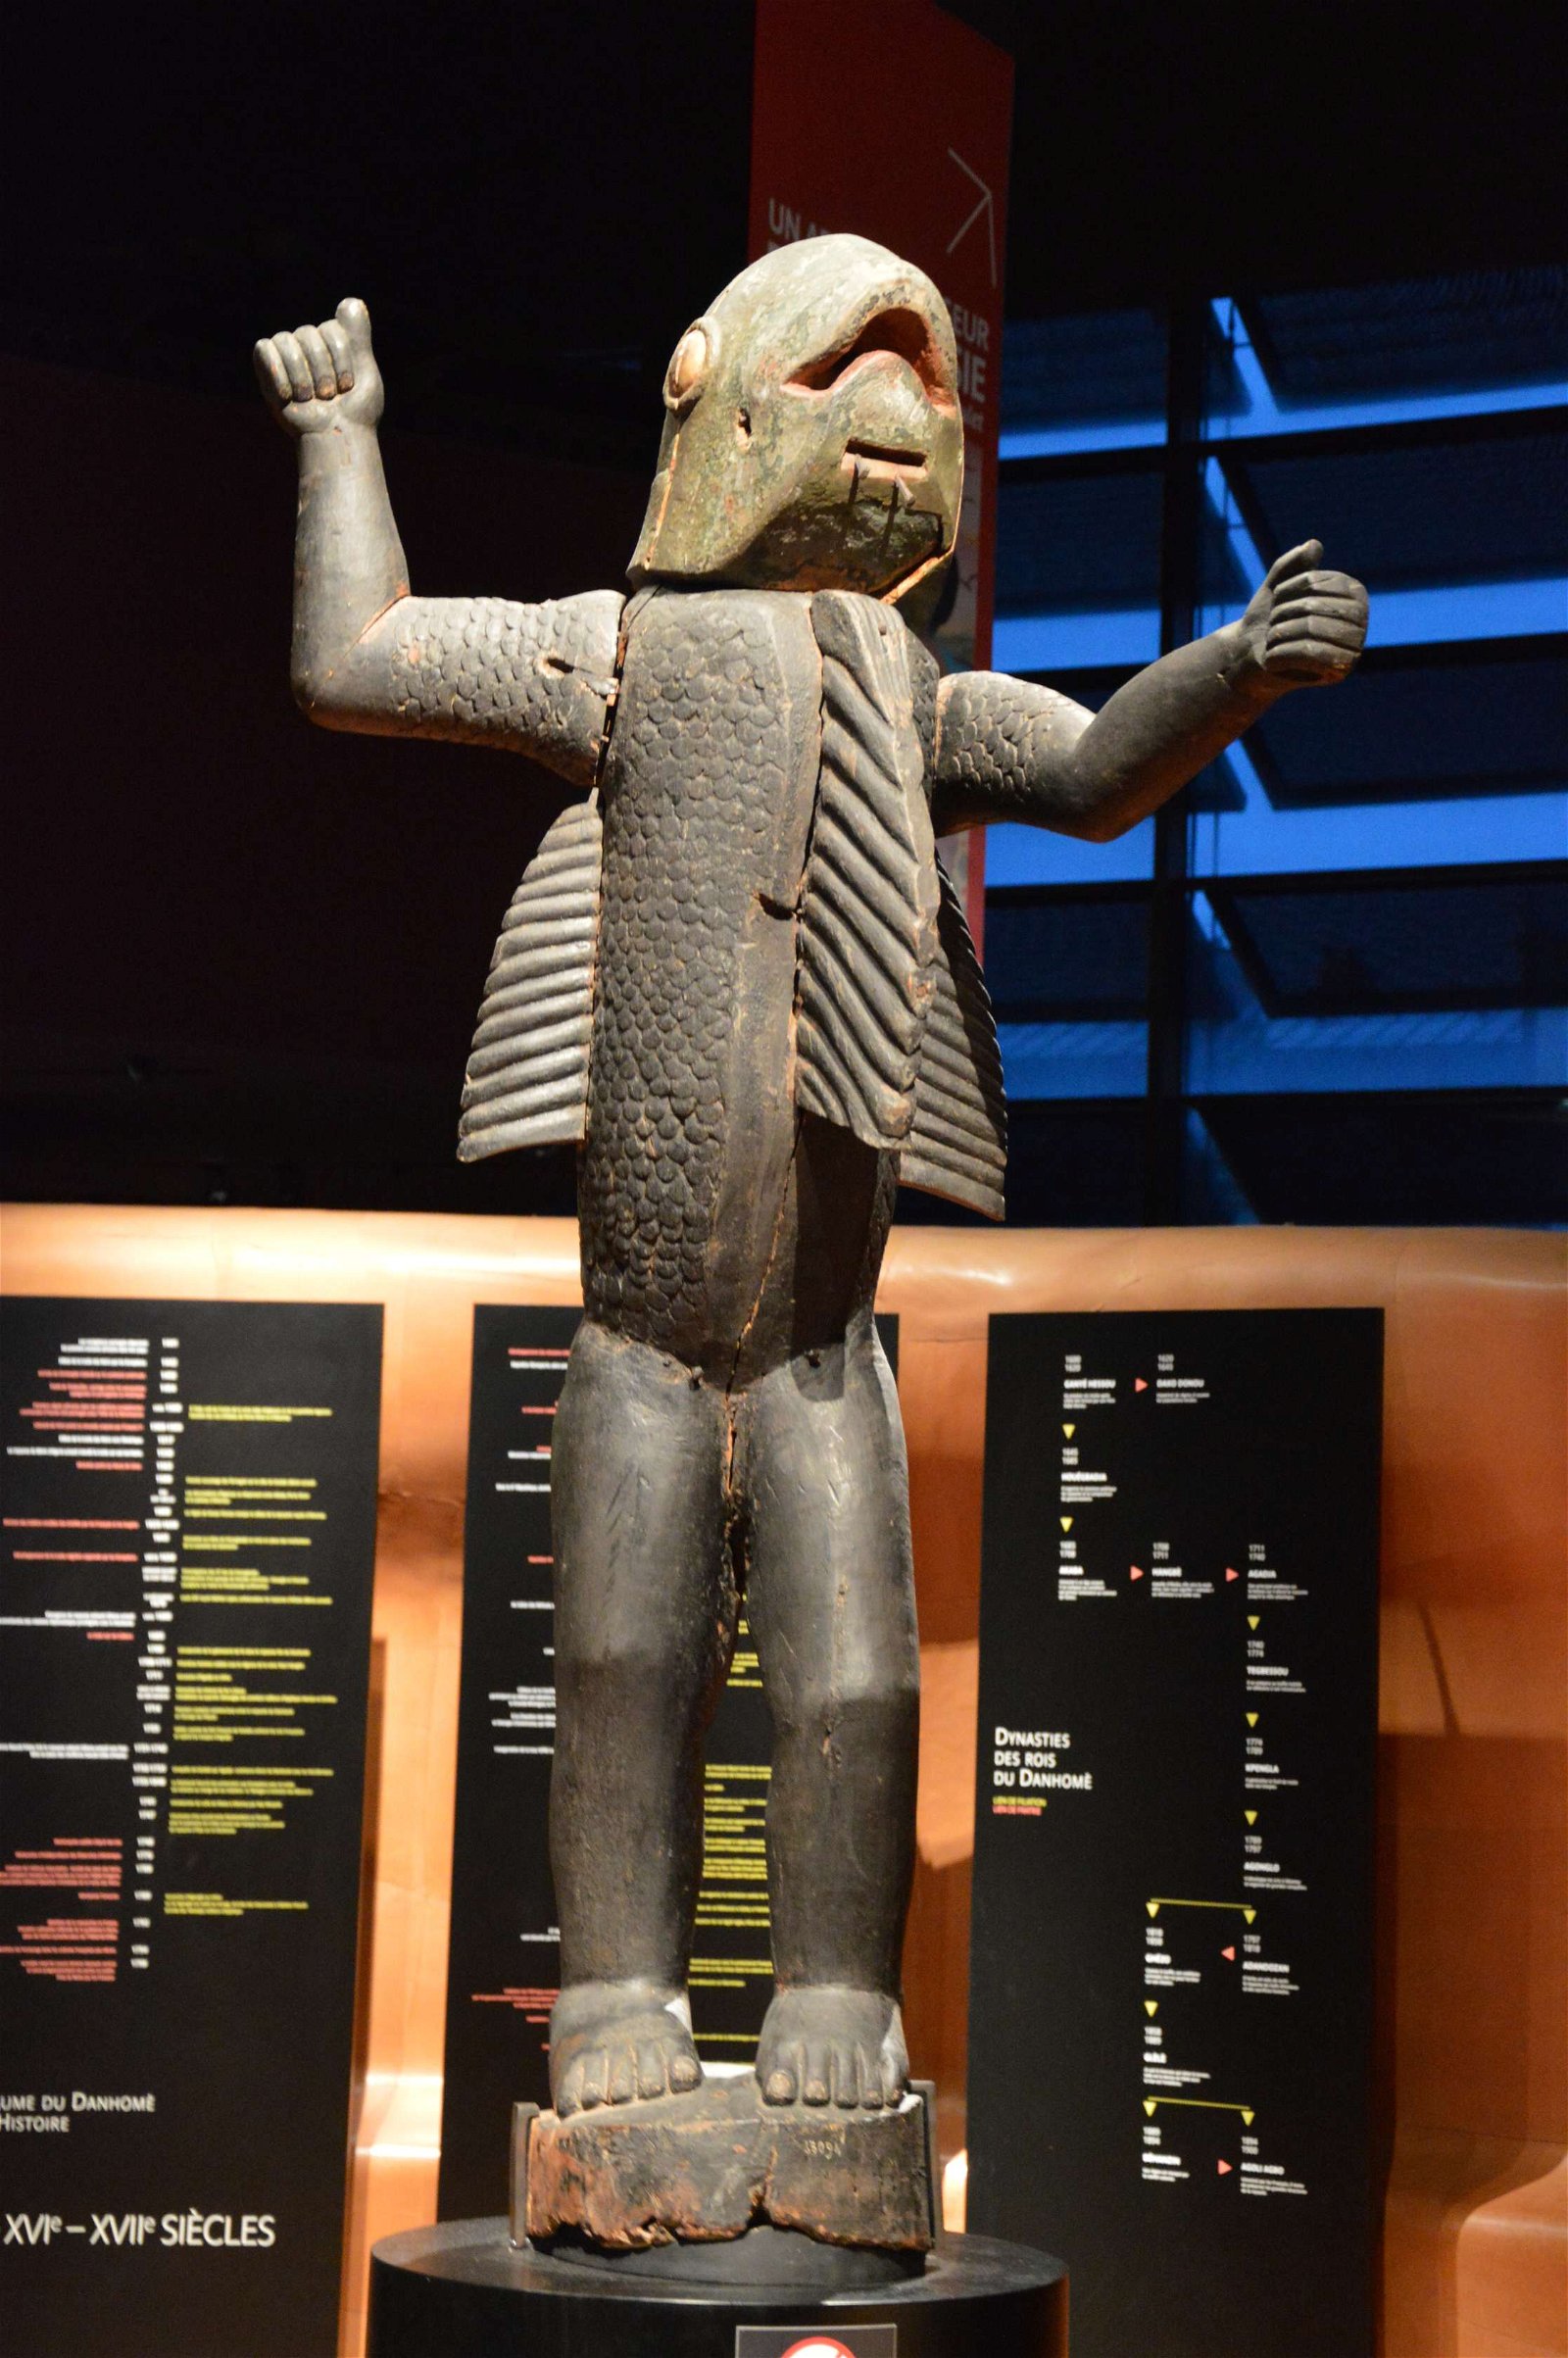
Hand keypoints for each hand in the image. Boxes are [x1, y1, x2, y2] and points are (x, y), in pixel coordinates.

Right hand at [253, 297, 382, 434]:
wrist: (336, 438)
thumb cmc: (355, 412)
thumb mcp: (366, 373)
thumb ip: (359, 338)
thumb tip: (353, 301)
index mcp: (333, 340)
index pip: (331, 329)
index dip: (341, 359)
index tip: (348, 387)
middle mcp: (310, 342)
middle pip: (307, 333)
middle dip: (321, 370)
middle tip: (328, 397)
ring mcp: (288, 354)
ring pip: (285, 339)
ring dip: (300, 376)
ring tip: (309, 399)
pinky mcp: (267, 367)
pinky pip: (264, 349)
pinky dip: (276, 372)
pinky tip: (288, 395)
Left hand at [1237, 539, 1367, 688]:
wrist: (1254, 656)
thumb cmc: (1270, 618)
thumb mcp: (1276, 586)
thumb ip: (1293, 563)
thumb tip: (1314, 545)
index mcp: (1353, 593)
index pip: (1314, 582)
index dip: (1287, 590)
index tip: (1277, 600)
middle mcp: (1361, 619)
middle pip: (1313, 607)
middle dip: (1282, 614)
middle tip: (1273, 625)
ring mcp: (1354, 646)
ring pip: (1310, 629)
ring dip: (1279, 634)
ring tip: (1273, 640)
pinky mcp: (1341, 670)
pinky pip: (1309, 653)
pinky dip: (1281, 653)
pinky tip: (1271, 657)